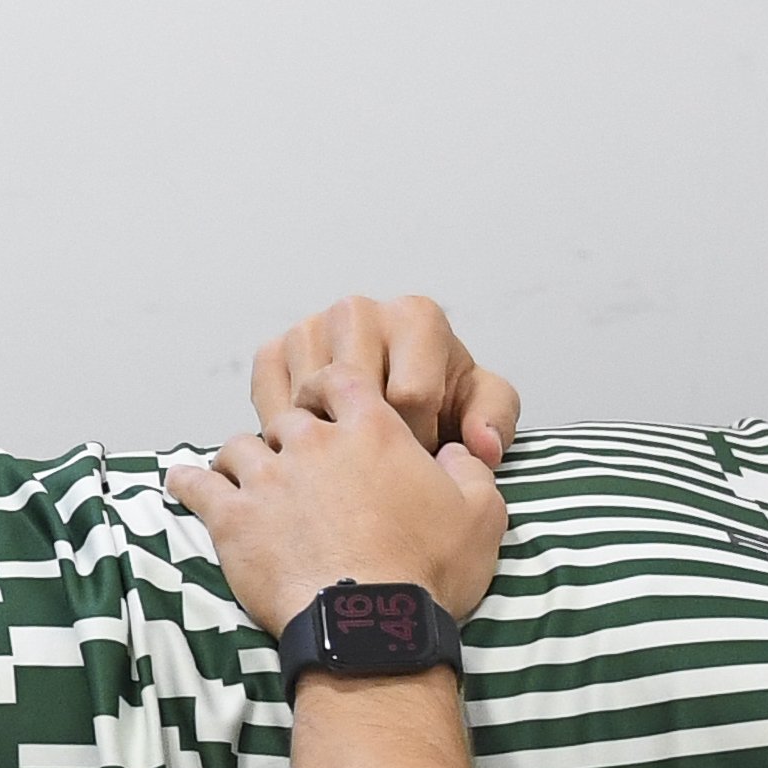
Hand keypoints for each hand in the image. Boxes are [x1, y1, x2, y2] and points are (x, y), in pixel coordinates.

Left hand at [170, 363, 509, 638]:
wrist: (371, 623)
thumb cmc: (428, 574)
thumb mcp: (482, 516)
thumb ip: (471, 470)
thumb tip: (458, 452)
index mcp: (372, 432)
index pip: (341, 380)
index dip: (330, 387)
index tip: (324, 399)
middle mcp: (315, 444)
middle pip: (287, 417)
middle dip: (289, 434)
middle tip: (292, 457)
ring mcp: (269, 478)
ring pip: (238, 446)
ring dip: (241, 459)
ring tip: (243, 476)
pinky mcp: (233, 518)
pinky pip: (197, 486)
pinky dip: (187, 483)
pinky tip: (180, 484)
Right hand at [247, 295, 520, 464]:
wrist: (394, 393)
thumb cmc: (442, 399)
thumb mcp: (481, 406)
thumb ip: (495, 420)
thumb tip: (483, 446)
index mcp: (416, 316)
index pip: (410, 396)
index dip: (420, 440)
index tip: (426, 448)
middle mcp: (356, 311)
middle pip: (354, 399)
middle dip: (372, 442)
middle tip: (387, 457)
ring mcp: (310, 328)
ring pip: (309, 407)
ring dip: (331, 439)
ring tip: (355, 446)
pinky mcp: (273, 351)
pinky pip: (272, 404)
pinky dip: (292, 433)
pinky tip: (321, 439)